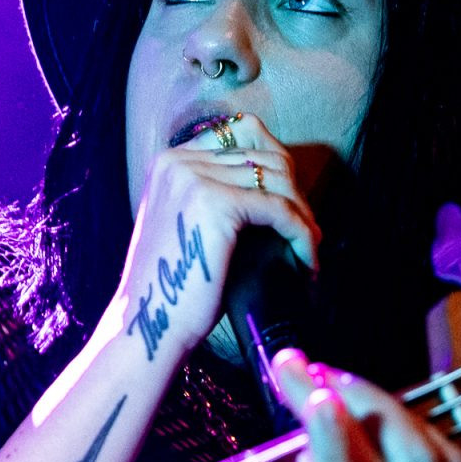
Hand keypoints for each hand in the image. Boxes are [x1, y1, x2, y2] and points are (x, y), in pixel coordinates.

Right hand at [110, 113, 319, 364]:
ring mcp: (193, 178)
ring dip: (303, 216)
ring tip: (310, 248)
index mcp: (170, 162)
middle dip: (296, 194)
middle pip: (265, 155)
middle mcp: (177, 161)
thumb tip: (276, 187)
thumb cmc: (175, 289)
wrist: (150, 327)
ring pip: (277, 180)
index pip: (243, 133)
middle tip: (309, 233)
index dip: (279, 168)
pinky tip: (307, 260)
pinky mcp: (214, 204)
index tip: (295, 206)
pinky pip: (279, 209)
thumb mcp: (190, 226)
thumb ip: (217, 195)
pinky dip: (302, 234)